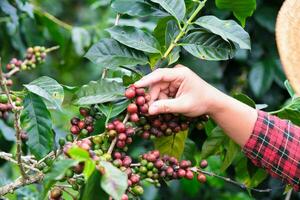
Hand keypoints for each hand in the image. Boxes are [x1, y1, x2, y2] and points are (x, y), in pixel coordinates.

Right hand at [135, 64, 256, 146]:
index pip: (159, 74)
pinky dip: (161, 101)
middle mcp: (176, 74)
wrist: (213, 103)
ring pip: (158, 89)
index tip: (135, 86)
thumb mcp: (183, 105)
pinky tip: (162, 108)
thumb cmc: (202, 102)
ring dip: (156, 100)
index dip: (146, 80)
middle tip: (146, 109)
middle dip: (151, 96)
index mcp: (180, 73)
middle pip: (157, 83)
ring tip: (156, 111)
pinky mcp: (174, 86)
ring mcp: (174, 80)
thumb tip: (149, 110)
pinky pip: (162, 92)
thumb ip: (166, 107)